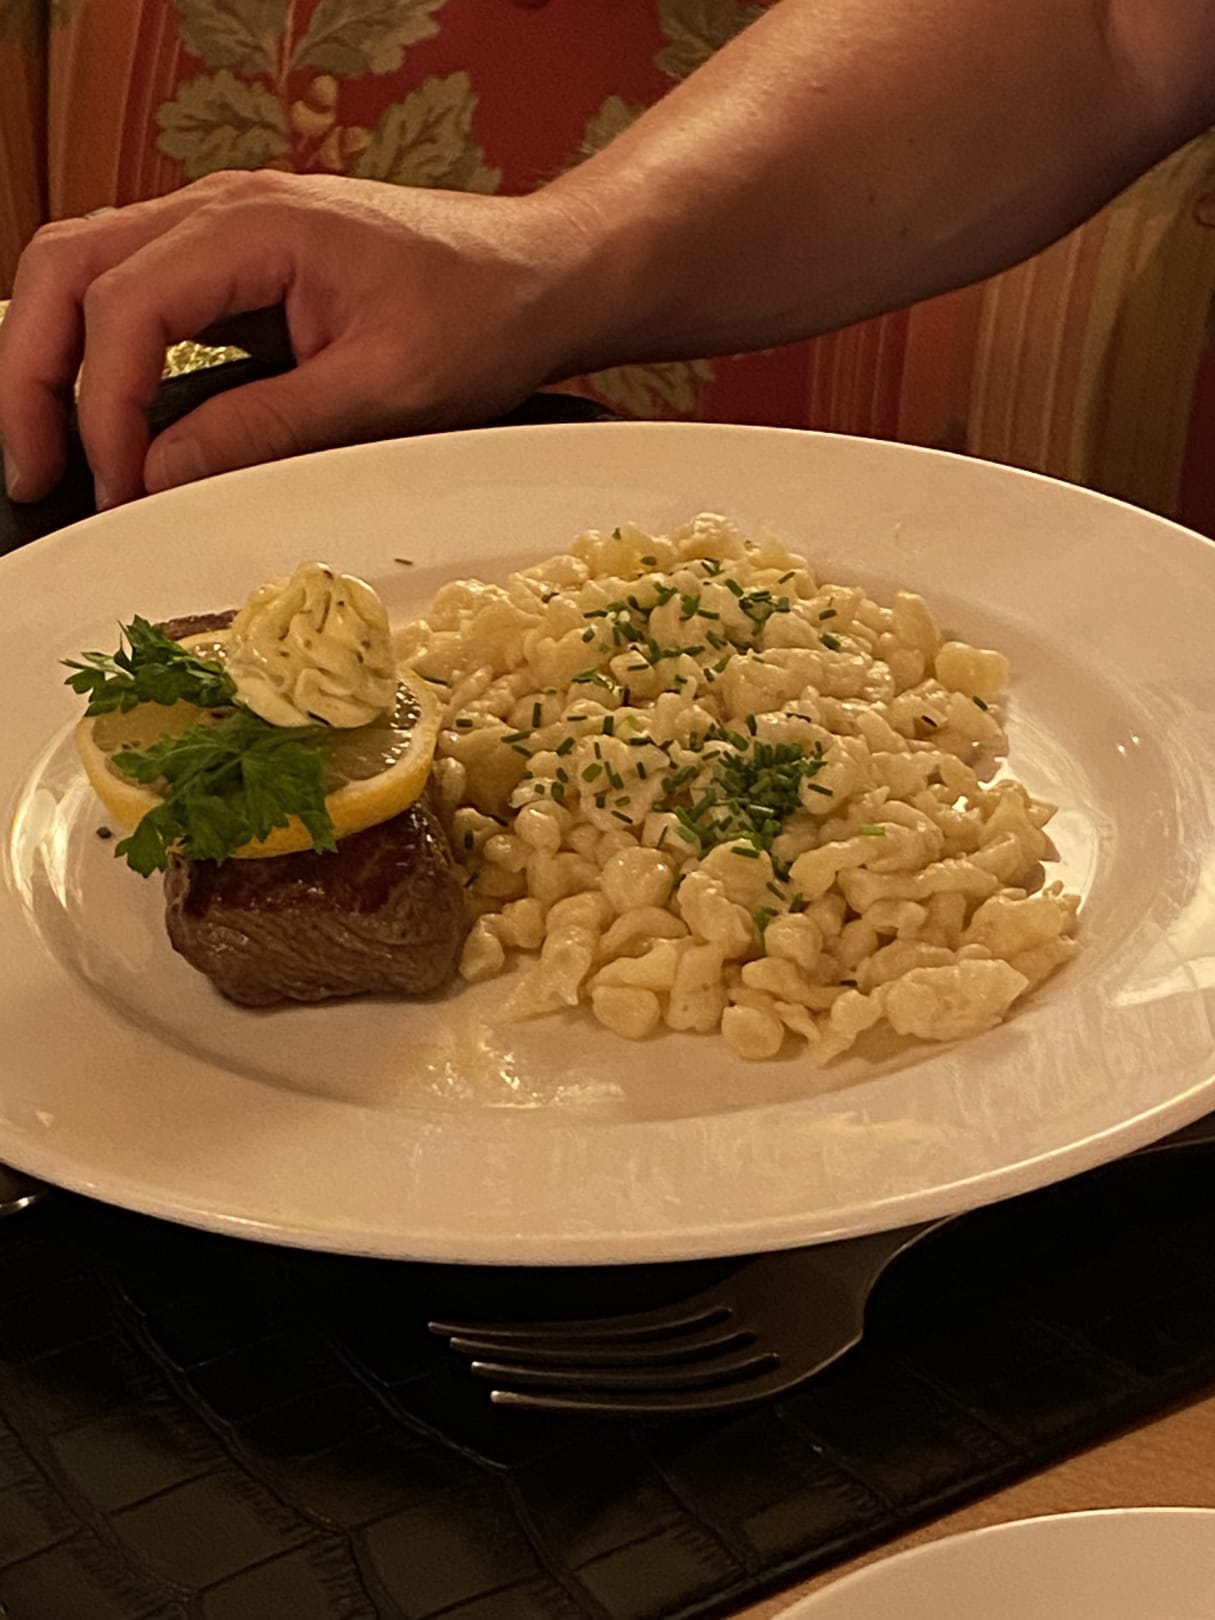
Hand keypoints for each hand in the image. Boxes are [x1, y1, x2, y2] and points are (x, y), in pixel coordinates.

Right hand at [0, 170, 593, 507]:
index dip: (101, 406)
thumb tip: (161, 475)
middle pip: (69, 268)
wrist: (541, 276)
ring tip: (59, 455)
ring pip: (89, 272)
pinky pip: (139, 294)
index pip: (125, 306)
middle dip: (36, 373)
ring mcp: (226, 230)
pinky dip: (107, 355)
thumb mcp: (383, 393)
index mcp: (257, 225)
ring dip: (58, 359)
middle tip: (36, 471)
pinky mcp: (239, 267)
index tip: (115, 488)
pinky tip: (116, 423)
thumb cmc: (483, 317)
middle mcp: (223, 210)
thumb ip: (266, 430)